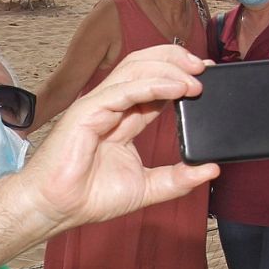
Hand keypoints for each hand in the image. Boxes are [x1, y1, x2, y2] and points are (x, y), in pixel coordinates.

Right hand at [15, 44, 218, 234]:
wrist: (58, 208)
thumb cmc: (89, 197)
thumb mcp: (147, 188)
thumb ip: (178, 179)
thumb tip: (210, 169)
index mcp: (123, 118)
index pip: (154, 86)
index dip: (181, 77)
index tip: (207, 78)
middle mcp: (111, 106)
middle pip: (145, 66)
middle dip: (177, 60)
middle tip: (206, 68)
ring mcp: (99, 105)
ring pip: (135, 69)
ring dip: (170, 68)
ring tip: (196, 76)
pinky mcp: (88, 110)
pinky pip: (125, 90)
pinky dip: (154, 85)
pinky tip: (176, 88)